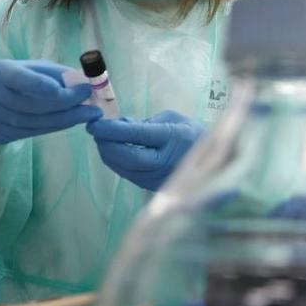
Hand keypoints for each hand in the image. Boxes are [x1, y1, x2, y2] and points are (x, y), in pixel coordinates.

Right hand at [0, 60, 100, 145]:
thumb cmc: (16, 78)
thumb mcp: (31, 67)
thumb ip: (55, 73)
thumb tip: (85, 81)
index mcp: (0, 72)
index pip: (18, 79)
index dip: (39, 85)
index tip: (63, 89)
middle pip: (33, 105)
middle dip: (66, 104)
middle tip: (92, 102)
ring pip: (36, 122)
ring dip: (68, 118)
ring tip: (90, 113)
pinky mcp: (3, 134)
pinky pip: (36, 131)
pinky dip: (59, 126)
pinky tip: (75, 120)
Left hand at [86, 110, 204, 190]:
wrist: (211, 161)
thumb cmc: (191, 134)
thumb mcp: (173, 118)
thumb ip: (145, 122)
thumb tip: (119, 125)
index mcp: (173, 138)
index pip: (137, 135)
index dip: (113, 130)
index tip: (94, 123)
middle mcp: (166, 161)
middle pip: (127, 158)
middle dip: (106, 144)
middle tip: (95, 131)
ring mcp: (159, 178)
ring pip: (125, 169)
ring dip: (108, 154)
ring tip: (102, 139)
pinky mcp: (153, 187)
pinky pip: (129, 175)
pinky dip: (116, 163)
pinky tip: (113, 152)